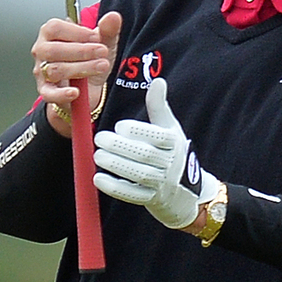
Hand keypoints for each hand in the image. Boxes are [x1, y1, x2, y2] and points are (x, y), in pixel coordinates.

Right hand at [30, 9, 121, 131]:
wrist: (90, 87)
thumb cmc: (90, 60)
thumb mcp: (102, 43)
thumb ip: (107, 30)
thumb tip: (113, 17)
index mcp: (51, 34)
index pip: (55, 28)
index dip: (77, 32)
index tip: (96, 37)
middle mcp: (42, 51)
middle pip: (54, 50)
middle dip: (82, 51)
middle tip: (102, 52)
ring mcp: (42, 72)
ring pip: (55, 70)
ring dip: (81, 68)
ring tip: (101, 67)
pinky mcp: (47, 92)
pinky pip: (49, 94)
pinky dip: (62, 93)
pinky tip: (75, 92)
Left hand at [94, 78, 215, 231]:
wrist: (185, 193)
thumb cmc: (172, 153)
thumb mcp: (170, 129)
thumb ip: (159, 107)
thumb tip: (158, 81)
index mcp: (174, 143)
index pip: (158, 136)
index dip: (139, 131)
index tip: (120, 126)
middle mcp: (171, 164)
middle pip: (145, 155)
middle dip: (121, 147)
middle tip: (99, 138)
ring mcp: (162, 184)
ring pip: (138, 174)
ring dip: (116, 165)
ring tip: (97, 155)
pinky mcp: (151, 200)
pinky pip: (132, 195)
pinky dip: (115, 187)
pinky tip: (98, 178)